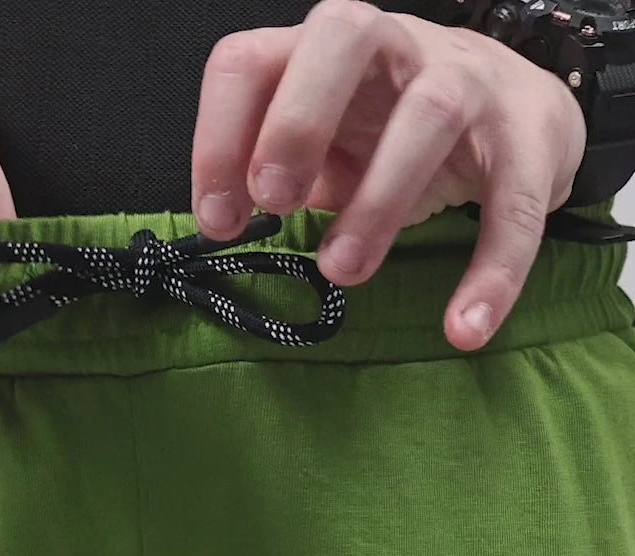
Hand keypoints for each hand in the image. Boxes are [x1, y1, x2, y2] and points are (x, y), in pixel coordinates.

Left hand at [190, 0, 587, 350]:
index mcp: (324, 51)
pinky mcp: (529, 135)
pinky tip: (465, 328)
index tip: (220, 222)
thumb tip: (226, 220)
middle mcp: (394, 45)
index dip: (221, 137)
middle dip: (298, 120)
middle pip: (342, 34)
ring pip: (430, 113)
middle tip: (277, 204)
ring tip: (343, 272)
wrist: (521, 115)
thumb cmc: (397, 131)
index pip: (253, 62)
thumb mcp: (329, 146)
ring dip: (380, 199)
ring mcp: (467, 79)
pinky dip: (493, 269)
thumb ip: (280, 173)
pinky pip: (513, 201)